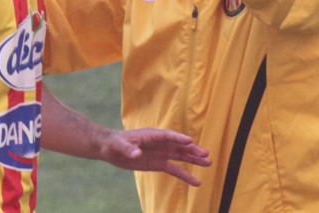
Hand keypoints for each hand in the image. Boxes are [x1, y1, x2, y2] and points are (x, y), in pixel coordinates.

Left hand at [97, 127, 211, 186]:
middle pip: (178, 146)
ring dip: (194, 159)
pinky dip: (185, 175)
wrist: (110, 148)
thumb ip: (128, 149)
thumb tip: (137, 154)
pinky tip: (196, 182)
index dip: (178, 138)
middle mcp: (159, 143)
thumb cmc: (114, 143)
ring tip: (208, 162)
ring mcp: (160, 153)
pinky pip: (175, 169)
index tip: (189, 141)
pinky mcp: (159, 163)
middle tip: (206, 154)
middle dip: (192, 150)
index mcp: (151, 135)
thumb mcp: (119, 145)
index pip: (167, 136)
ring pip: (180, 156)